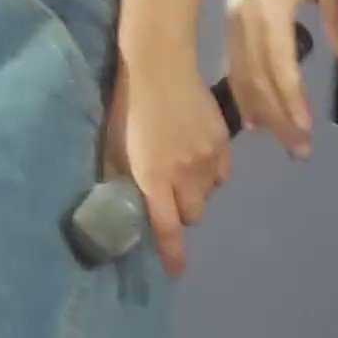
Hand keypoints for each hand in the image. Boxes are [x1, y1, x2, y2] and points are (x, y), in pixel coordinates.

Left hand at [106, 48, 232, 280]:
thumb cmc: (128, 105)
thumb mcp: (113, 145)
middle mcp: (184, 175)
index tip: (177, 271)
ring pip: (208, 194)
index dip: (173, 254)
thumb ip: (119, 175)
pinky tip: (199, 157)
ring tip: (182, 171)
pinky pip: (223, 173)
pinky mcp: (223, 141)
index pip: (167, 229)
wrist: (160, 65)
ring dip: (196, 192)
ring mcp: (207, 158)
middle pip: (192, 215)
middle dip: (180, 213)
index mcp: (154, 178)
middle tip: (168, 196)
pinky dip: (211, 173)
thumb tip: (116, 197)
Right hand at [225, 0, 337, 155]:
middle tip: (299, 151)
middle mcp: (244, 19)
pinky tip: (251, 114)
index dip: (292, 100)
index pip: (280, 65)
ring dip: (260, 109)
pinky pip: (235, 63)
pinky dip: (244, 91)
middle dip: (278, 116)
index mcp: (269, 9)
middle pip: (258, 79)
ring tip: (278, 139)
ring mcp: (233, 19)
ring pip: (242, 75)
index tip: (306, 129)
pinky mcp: (232, 17)